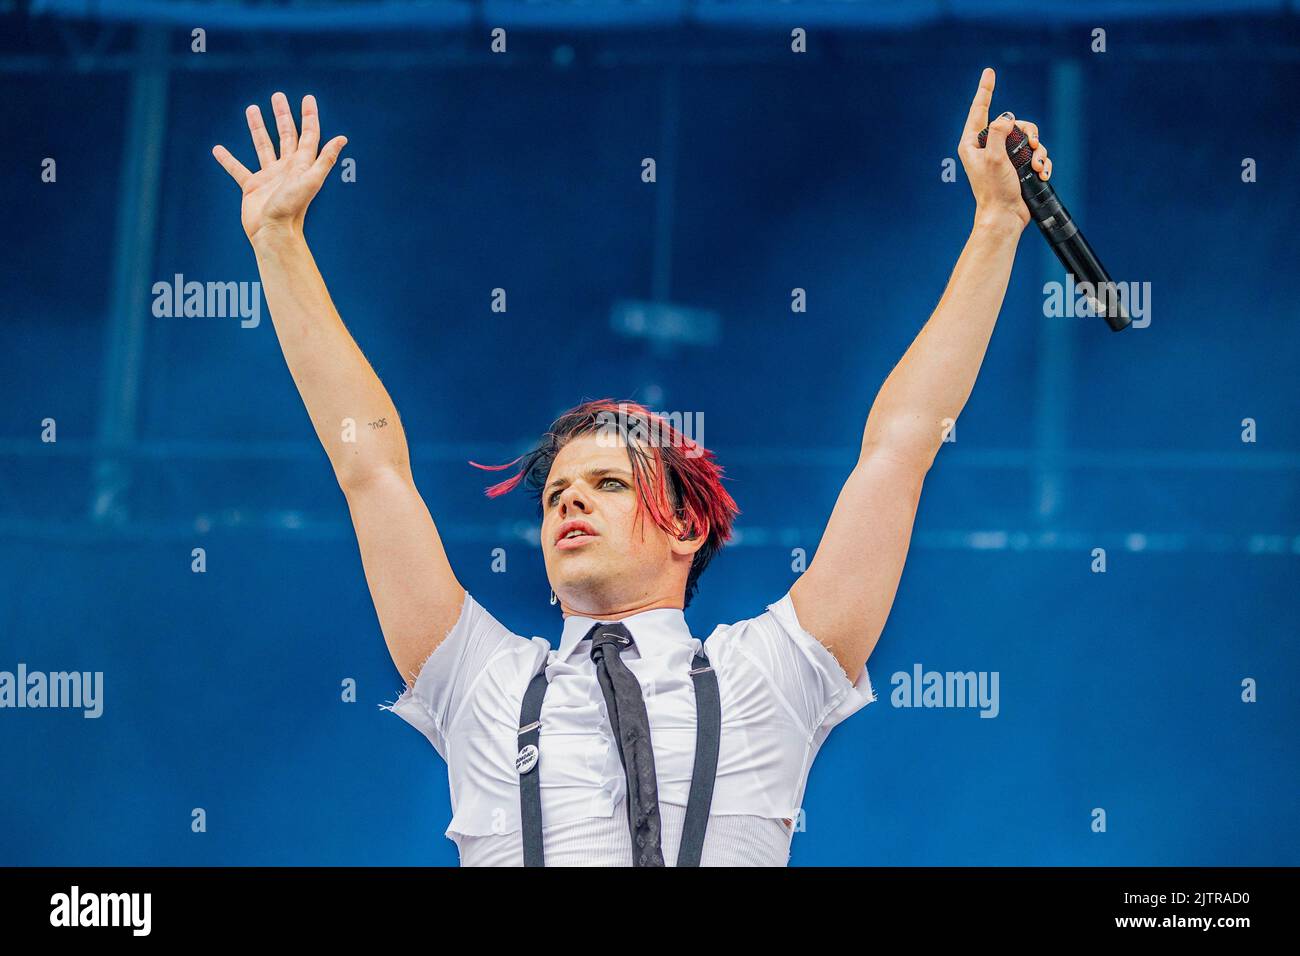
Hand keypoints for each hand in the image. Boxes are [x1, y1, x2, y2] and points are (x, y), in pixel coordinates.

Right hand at [212, 92, 347, 244]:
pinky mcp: (252, 187)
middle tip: (278, 96)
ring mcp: (269, 177)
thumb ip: (325, 160)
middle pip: (286, 135)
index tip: (308, 98)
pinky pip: (238, 169)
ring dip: (258, 128)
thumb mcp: (311, 181)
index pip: (308, 135)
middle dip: (283, 116)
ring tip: (251, 108)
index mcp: (301, 164)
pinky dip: (228, 160)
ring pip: (263, 146)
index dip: (309, 117)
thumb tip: (342, 139)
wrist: (273, 232)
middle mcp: (286, 168)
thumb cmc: (292, 208)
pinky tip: (218, 149)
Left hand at [957, 68, 1050, 230]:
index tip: (990, 72)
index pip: (979, 110)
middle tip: (1032, 144)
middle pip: (1013, 123)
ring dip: (1038, 151)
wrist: (1005, 217)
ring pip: (1028, 138)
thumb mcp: (994, 158)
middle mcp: (987, 147)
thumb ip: (998, 133)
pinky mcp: (1017, 166)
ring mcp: (1003, 156)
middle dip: (1028, 132)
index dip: (986, 90)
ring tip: (1037, 167)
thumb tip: (1007, 117)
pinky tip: (1042, 173)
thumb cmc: (994, 191)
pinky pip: (1035, 153)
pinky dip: (1042, 162)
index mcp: (972, 144)